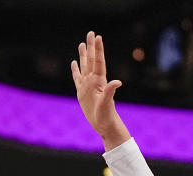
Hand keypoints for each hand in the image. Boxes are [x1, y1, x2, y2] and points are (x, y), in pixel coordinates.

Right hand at [71, 31, 130, 150]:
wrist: (103, 124)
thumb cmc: (106, 115)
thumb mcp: (107, 103)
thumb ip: (110, 91)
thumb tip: (118, 82)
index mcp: (99, 81)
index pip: (98, 62)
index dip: (98, 49)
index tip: (98, 36)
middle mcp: (93, 80)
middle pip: (91, 60)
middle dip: (91, 46)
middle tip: (90, 32)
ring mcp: (87, 85)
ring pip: (84, 66)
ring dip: (84, 55)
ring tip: (82, 43)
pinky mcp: (81, 92)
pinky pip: (77, 78)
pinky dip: (75, 70)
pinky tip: (74, 62)